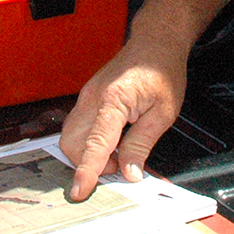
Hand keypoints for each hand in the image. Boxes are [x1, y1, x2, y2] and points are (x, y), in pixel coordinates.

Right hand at [59, 39, 186, 201]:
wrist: (155, 42)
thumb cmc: (162, 71)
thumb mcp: (163, 113)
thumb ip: (142, 144)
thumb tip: (129, 173)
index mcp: (113, 101)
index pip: (95, 144)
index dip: (87, 170)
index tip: (80, 191)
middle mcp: (93, 98)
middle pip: (71, 143)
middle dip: (87, 163)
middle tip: (118, 165)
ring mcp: (86, 96)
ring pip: (70, 136)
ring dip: (88, 153)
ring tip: (118, 152)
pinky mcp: (87, 97)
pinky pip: (78, 126)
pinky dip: (89, 141)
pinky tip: (112, 141)